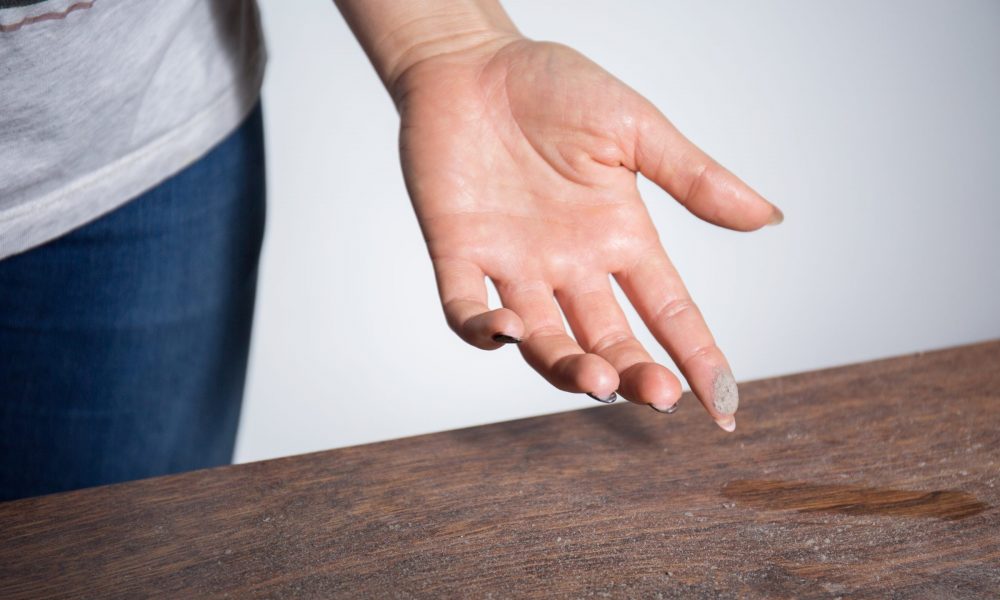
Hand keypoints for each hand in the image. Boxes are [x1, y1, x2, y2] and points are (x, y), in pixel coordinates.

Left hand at [393, 37, 780, 430]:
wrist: (472, 60)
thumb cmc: (553, 85)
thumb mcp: (633, 128)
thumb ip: (693, 177)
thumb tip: (769, 216)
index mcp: (620, 237)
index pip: (670, 311)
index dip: (698, 357)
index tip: (725, 405)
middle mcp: (571, 264)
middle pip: (610, 339)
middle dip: (635, 373)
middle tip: (658, 395)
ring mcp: (514, 264)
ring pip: (544, 340)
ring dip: (567, 367)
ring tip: (595, 379)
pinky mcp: (458, 252)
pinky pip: (464, 310)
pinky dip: (482, 331)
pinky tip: (508, 333)